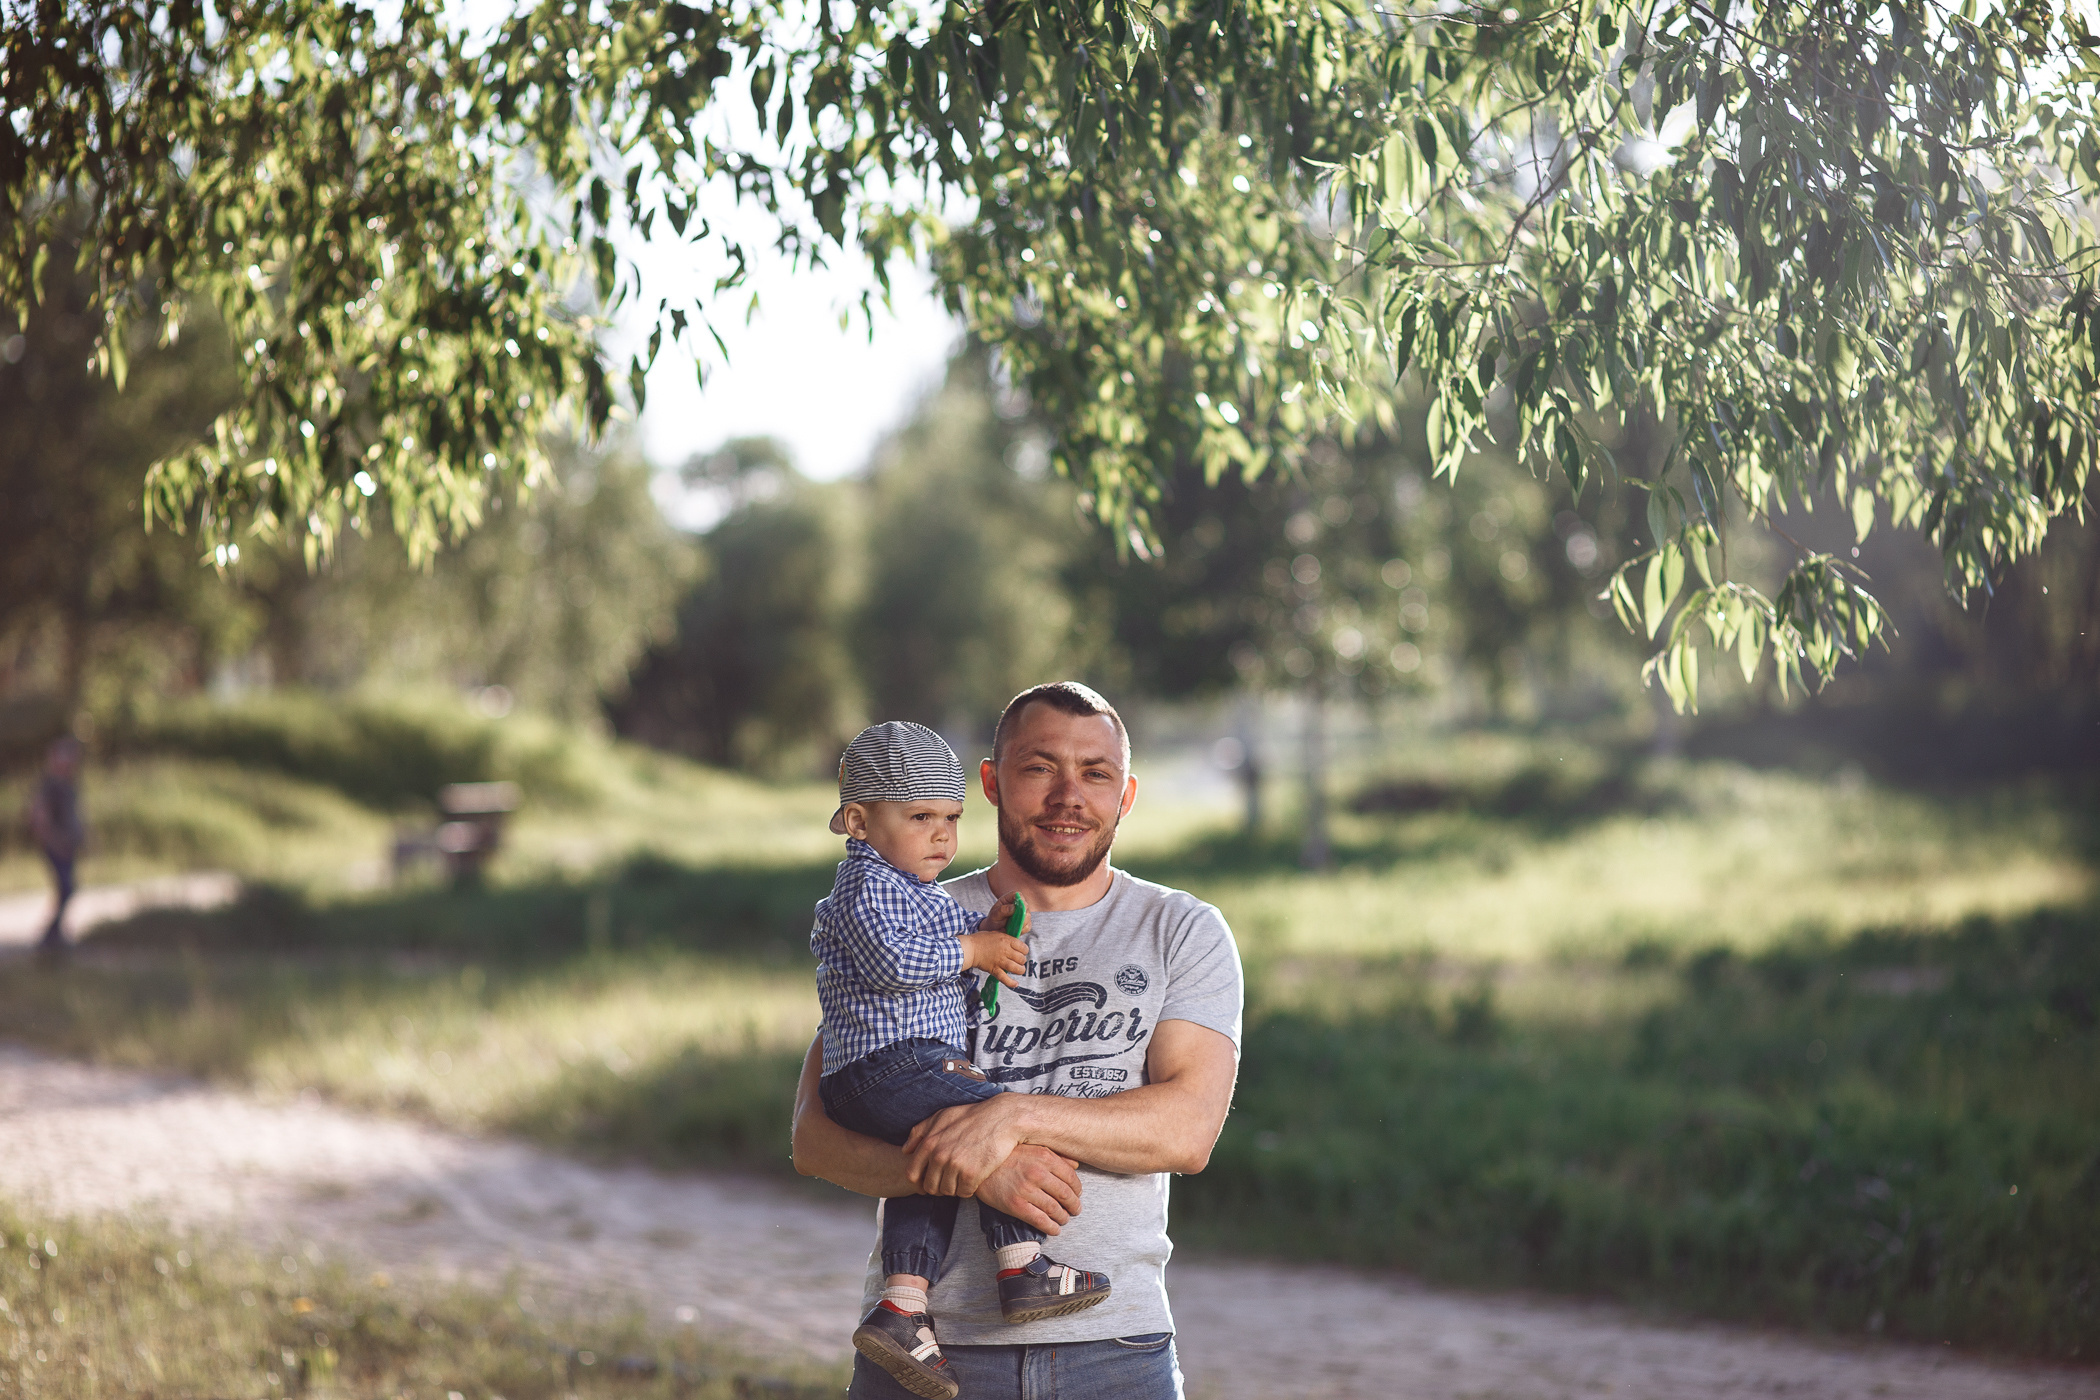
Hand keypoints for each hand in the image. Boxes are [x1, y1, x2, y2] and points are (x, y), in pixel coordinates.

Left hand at [904, 1093, 1030, 1197]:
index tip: (931, 1178)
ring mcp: (955, 1165)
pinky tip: (975, 1177)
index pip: (912, 1174)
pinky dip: (969, 1189)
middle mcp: (939, 1155)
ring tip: (963, 1176)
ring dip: (954, 1188)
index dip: (920, 1180)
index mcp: (929, 1142)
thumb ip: (920, 1131)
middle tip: (951, 1179)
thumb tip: (905, 1150)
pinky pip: (964, 1193)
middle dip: (938, 1186)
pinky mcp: (972, 1174)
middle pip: (930, 1187)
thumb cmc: (972, 1116)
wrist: (1003, 1119)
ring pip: (947, 1192)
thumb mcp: (943, 1116)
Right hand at [958, 930, 1026, 988]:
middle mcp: (1005, 951)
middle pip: (1021, 958)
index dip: (1024, 951)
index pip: (1023, 947)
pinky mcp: (994, 970)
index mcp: (1006, 940)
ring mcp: (1000, 961)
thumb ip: (1005, 937)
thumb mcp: (995, 933)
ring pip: (1016, 968)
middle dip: (1022, 961)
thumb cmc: (980, 940)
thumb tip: (1014, 940)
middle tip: (1019, 961)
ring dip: (1020, 970)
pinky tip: (1015, 984)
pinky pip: (1005, 978)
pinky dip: (1011, 983)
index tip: (1022, 952)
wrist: (969, 948)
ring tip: (1020, 970)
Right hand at [973, 1145, 1082, 1234]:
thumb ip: (1055, 1155)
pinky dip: (1050, 1227)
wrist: (978, 1165)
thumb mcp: (1032, 1147)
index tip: (1077, 1195)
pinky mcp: (1015, 1205)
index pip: (1071, 1178)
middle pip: (1065, 1195)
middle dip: (1073, 1206)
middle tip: (1075, 1210)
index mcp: (1045, 1156)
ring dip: (1063, 1217)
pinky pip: (1039, 1220)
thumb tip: (1075, 1165)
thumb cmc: (1006, 1155)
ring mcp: (1026, 1190)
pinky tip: (1054, 1229)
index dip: (1077, 1190)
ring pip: (1054, 1209)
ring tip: (1064, 1219)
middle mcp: (1037, 1173)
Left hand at [978, 893, 1030, 937]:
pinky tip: (1014, 931)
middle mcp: (1018, 905)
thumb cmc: (994, 919)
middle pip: (1025, 905)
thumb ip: (1002, 910)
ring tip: (1011, 927)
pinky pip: (1028, 926)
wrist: (994, 929)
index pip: (1017, 894)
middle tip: (1014, 920)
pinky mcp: (1026, 923)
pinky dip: (1022, 929)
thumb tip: (1013, 907)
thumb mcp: (994, 915)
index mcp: (1009, 899)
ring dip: (1021, 923)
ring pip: (1028, 916)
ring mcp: (1023, 914)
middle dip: (1020, 913)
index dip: (1019, 899)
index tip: (1016, 906)